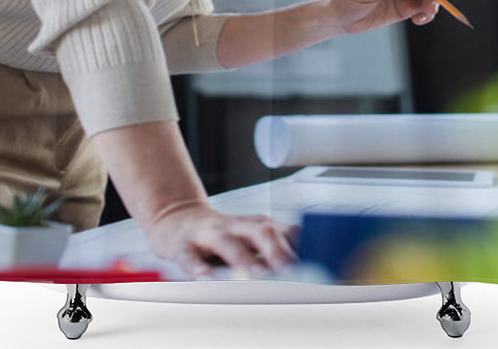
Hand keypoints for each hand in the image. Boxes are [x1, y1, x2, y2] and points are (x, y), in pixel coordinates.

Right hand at [145, 200, 298, 278]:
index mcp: (259, 225)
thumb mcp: (252, 237)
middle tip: (293, 273)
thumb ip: (278, 251)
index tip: (319, 265)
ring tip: (258, 276)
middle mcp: (238, 226)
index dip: (304, 248)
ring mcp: (211, 234)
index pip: (287, 232)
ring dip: (245, 260)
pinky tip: (206, 280)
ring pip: (229, 244)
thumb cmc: (223, 234)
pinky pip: (190, 257)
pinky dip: (198, 268)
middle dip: (280, 252)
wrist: (178, 217)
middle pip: (263, 233)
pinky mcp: (183, 245)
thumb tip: (312, 271)